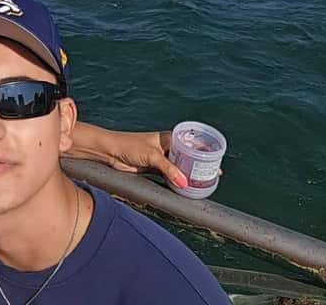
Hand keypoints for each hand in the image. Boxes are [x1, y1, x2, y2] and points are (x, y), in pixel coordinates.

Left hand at [68, 123, 204, 188]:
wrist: (110, 152)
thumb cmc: (129, 146)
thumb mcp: (152, 156)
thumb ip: (169, 169)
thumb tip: (184, 183)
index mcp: (169, 138)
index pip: (191, 144)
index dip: (204, 151)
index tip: (216, 160)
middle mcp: (166, 147)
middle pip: (187, 157)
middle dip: (199, 165)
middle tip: (213, 174)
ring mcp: (160, 159)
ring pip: (179, 167)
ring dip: (188, 174)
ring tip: (203, 182)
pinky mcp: (153, 169)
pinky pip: (170, 176)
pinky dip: (177, 180)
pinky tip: (185, 187)